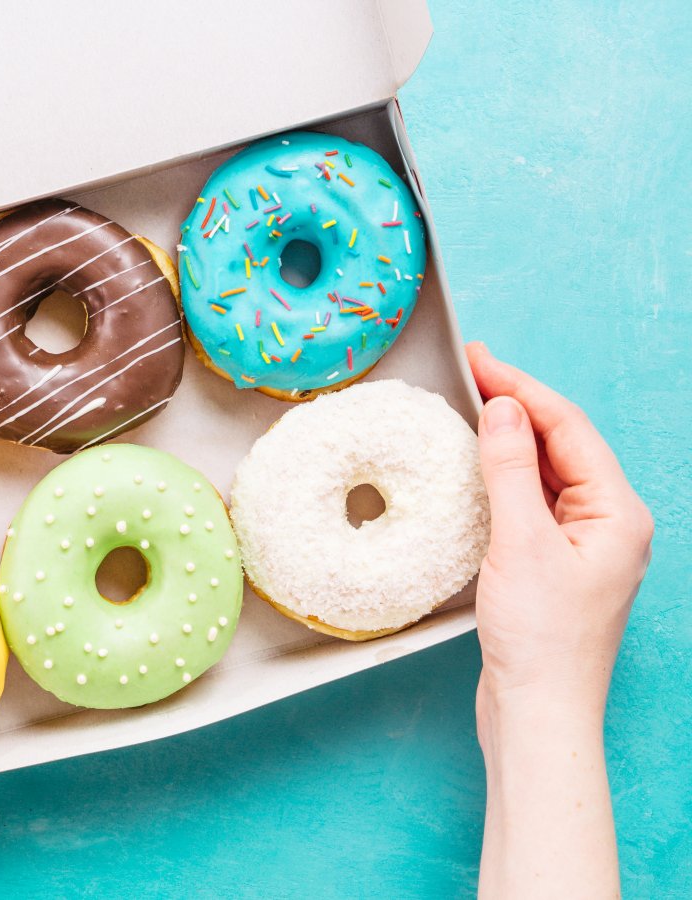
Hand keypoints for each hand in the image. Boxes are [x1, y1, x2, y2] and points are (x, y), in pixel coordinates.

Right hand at [467, 342, 650, 897]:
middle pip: (562, 443)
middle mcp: (609, 522)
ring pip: (547, 471)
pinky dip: (505, 476)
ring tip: (470, 407)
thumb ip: (511, 469)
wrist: (538, 711)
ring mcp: (583, 544)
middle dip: (517, 405)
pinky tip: (478, 467)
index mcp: (617, 512)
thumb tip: (503, 407)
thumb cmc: (540, 639)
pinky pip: (533, 501)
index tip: (479, 357)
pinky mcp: (556, 563)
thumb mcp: (520, 542)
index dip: (522, 386)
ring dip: (510, 438)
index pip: (568, 427)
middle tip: (470, 370)